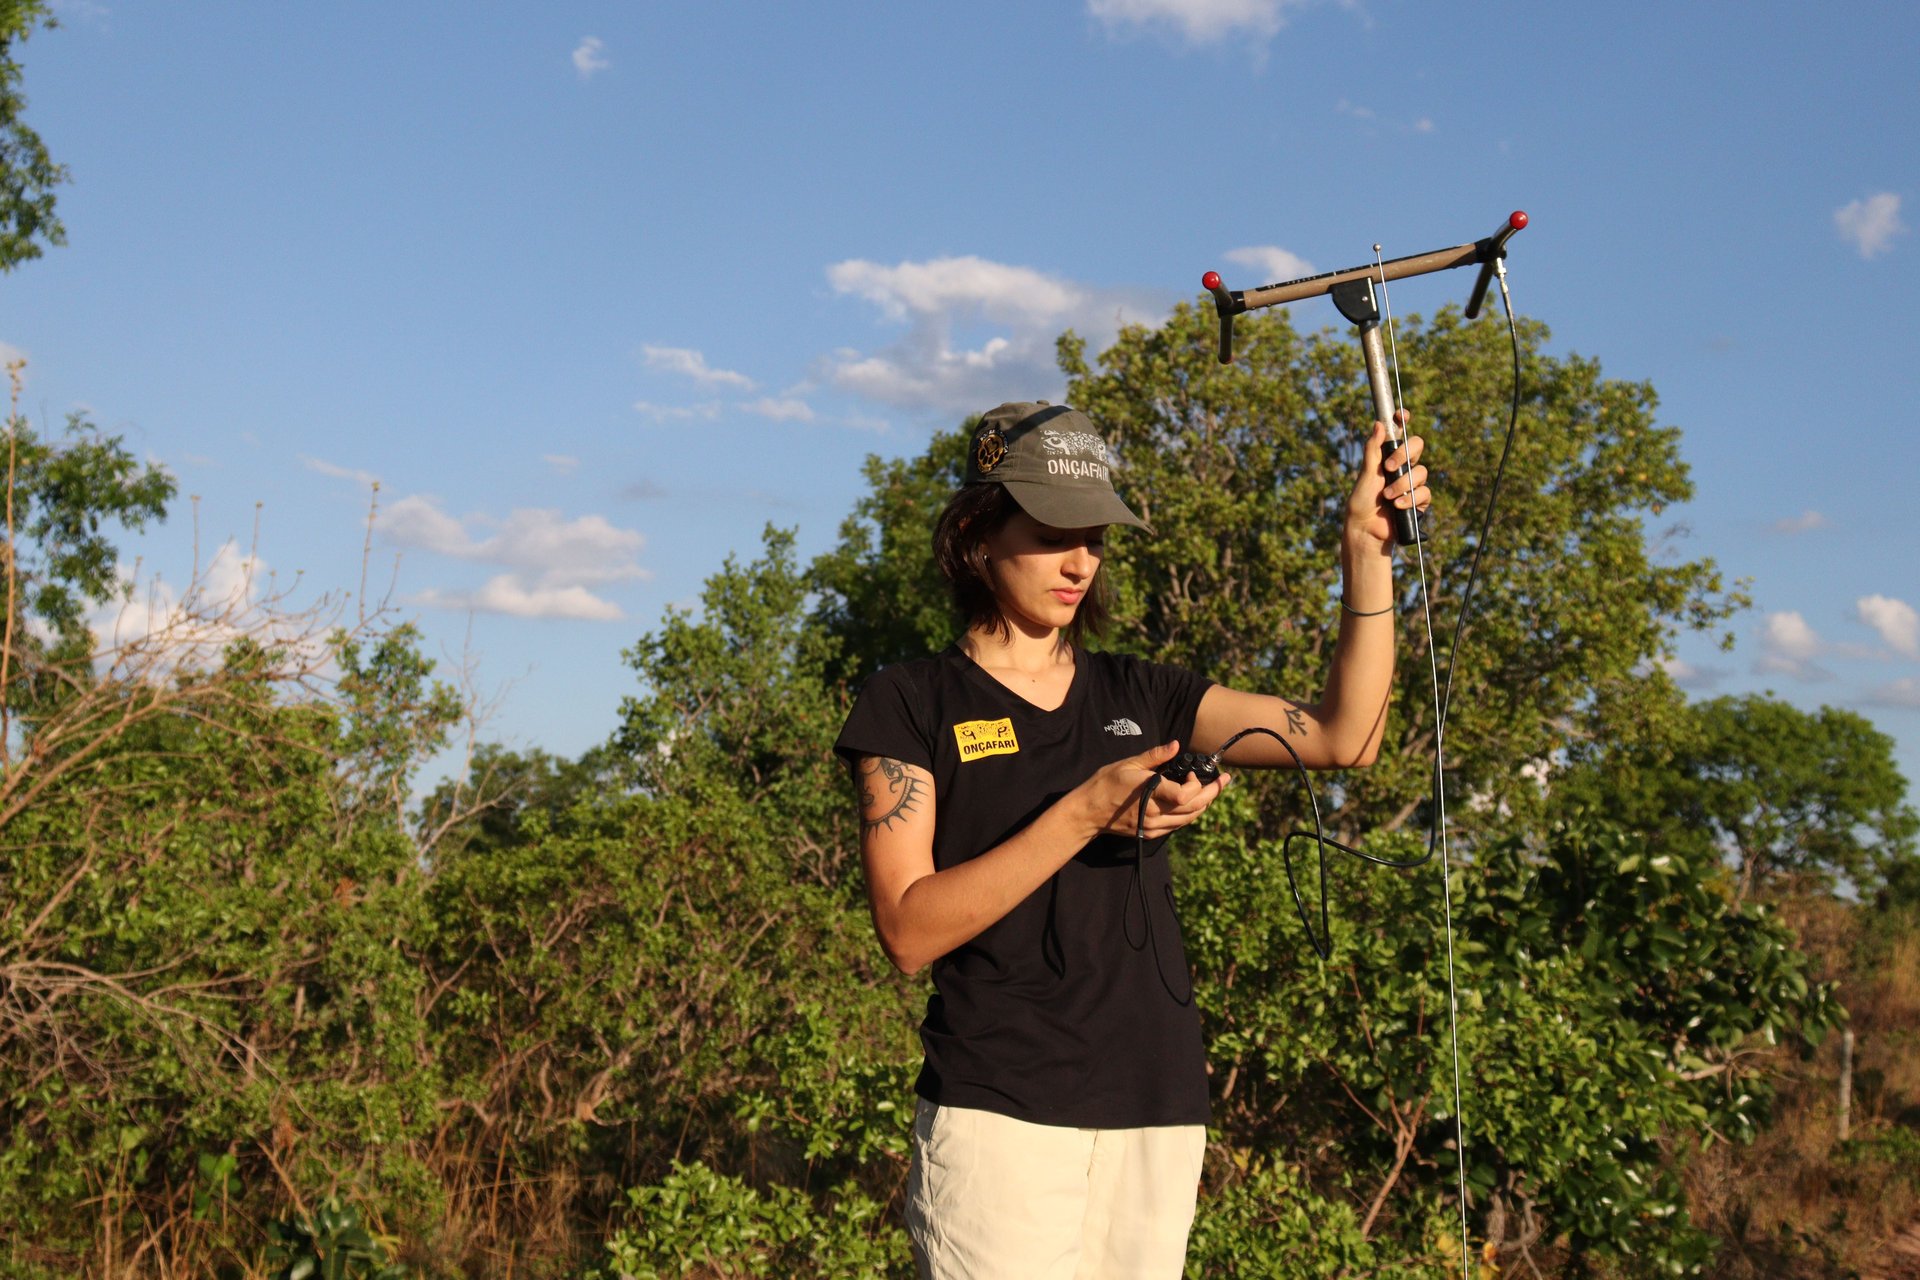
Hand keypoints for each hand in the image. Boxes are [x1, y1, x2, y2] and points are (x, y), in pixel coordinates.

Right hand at [1077, 740, 1230, 839]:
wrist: (1089, 812)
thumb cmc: (1106, 784)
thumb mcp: (1128, 764)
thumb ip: (1155, 756)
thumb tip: (1176, 745)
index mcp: (1149, 793)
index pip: (1185, 796)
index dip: (1195, 785)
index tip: (1191, 774)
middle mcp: (1154, 813)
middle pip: (1194, 808)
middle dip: (1212, 793)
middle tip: (1224, 780)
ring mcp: (1153, 826)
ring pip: (1189, 819)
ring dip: (1204, 804)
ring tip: (1213, 790)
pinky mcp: (1151, 833)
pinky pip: (1178, 824)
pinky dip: (1190, 813)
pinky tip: (1194, 802)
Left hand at [1345, 410, 1430, 552]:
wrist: (1366, 529)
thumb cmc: (1362, 502)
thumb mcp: (1365, 474)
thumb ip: (1372, 451)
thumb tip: (1378, 424)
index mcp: (1387, 457)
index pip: (1400, 433)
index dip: (1403, 420)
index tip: (1401, 415)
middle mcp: (1402, 466)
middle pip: (1417, 446)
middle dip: (1404, 454)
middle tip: (1389, 467)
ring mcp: (1412, 482)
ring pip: (1421, 471)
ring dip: (1402, 484)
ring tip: (1387, 496)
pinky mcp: (1419, 500)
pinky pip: (1424, 492)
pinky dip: (1410, 498)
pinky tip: (1397, 505)